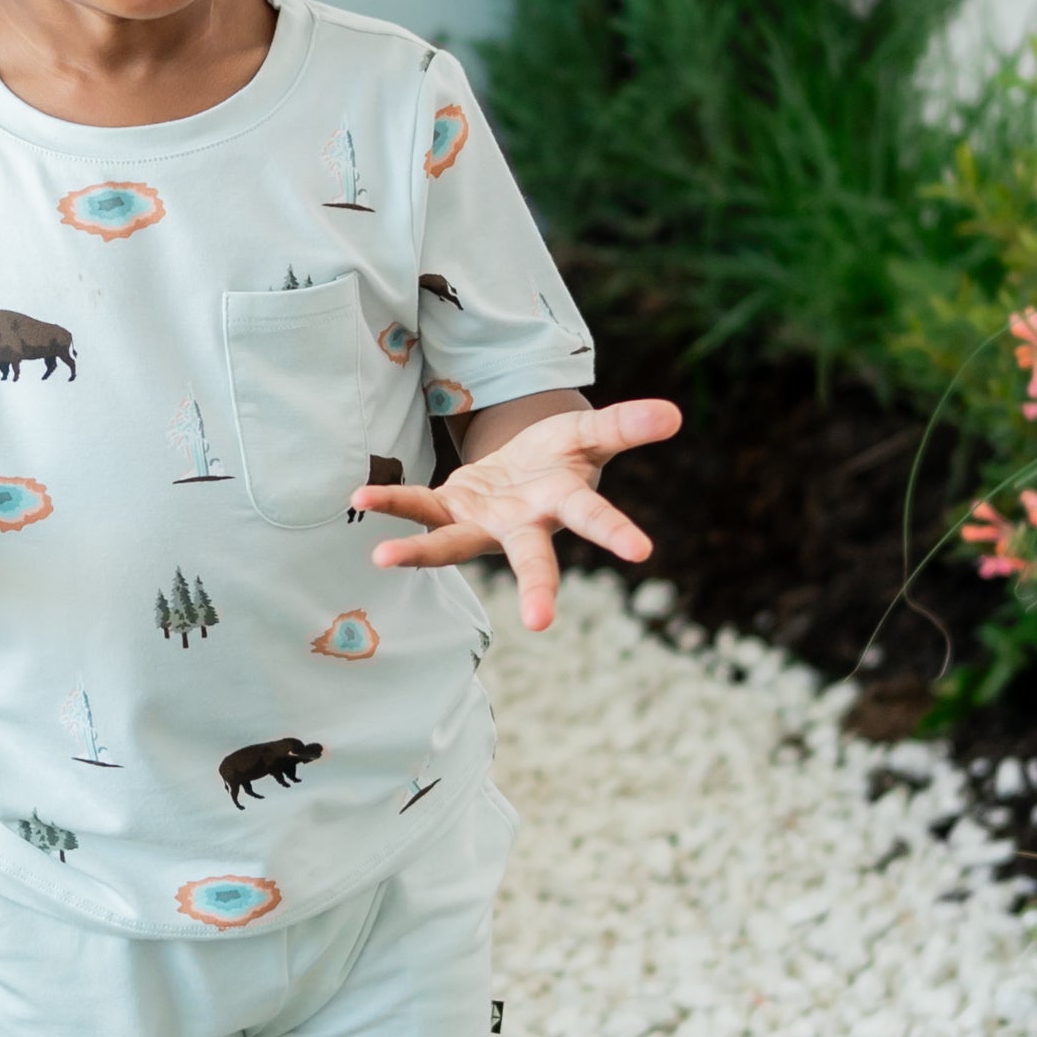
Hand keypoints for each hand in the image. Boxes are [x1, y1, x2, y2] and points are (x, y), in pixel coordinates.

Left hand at [352, 397, 682, 633]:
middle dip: (538, 588)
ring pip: (452, 545)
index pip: (595, 516)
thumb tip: (676, 413)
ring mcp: (482, 524)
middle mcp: (523, 526)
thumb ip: (625, 424)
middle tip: (541, 623)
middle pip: (533, 558)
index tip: (643, 552)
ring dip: (417, 553)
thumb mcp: (589, 433)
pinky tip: (360, 496)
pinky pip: (417, 507)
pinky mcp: (448, 510)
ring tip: (381, 558)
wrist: (520, 470)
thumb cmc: (559, 457)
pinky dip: (390, 500)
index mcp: (563, 502)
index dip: (616, 531)